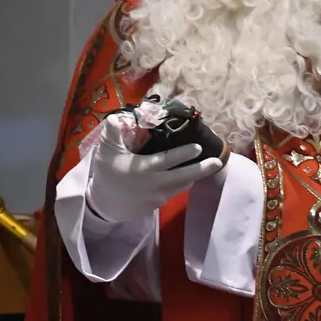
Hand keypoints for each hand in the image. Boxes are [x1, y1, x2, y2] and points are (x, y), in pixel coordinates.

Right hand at [86, 115, 224, 221]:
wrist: (102, 204)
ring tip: (207, 167)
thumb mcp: (106, 150)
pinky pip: (173, 193)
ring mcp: (157, 196)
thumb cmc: (106, 174)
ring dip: (194, 177)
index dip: (184, 154)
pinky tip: (187, 177)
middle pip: (184, 177)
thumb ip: (114, 131)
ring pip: (182, 186)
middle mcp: (155, 184)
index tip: (198, 147)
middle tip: (217, 162)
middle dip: (202, 169)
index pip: (168, 160)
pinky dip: (182, 184)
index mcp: (144, 169)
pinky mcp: (157, 204)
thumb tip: (123, 116)